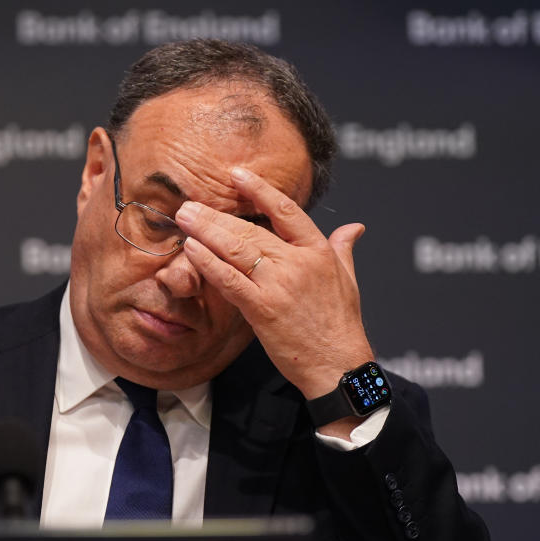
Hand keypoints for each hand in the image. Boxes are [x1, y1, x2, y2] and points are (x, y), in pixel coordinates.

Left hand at [174, 166, 373, 408]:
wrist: (338, 366)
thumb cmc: (341, 325)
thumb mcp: (348, 279)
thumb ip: (343, 248)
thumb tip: (355, 227)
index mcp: (317, 251)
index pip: (285, 211)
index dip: (259, 190)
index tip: (236, 175)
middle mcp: (297, 263)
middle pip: (250, 229)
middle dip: (216, 215)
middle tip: (190, 204)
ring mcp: (278, 285)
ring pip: (236, 250)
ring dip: (206, 232)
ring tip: (184, 219)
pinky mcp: (262, 309)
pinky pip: (229, 280)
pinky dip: (208, 263)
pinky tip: (191, 250)